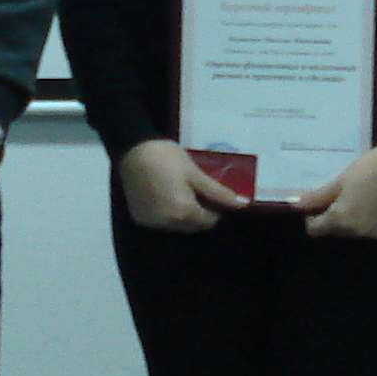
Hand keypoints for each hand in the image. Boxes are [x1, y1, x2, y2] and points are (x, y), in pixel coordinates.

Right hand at [118, 139, 249, 232]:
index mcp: (183, 212)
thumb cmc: (167, 158)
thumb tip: (243, 205)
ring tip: (181, 190)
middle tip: (198, 190)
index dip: (215, 208)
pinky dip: (167, 213)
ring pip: (176, 225)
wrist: (133, 149)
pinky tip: (165, 194)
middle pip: (192, 226)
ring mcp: (151, 222)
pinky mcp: (139, 217)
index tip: (212, 192)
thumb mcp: (195, 173)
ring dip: (183, 214)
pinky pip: (160, 221)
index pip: (209, 221)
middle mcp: (167, 223)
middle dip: (200, 212)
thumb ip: (219, 193)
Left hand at [295, 144, 376, 239]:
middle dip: (333, 218)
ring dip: (352, 221)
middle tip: (340, 196)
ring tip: (358, 198)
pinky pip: (373, 231)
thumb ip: (317, 197)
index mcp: (341, 220)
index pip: (315, 230)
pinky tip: (375, 204)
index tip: (319, 202)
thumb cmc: (368, 168)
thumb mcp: (339, 181)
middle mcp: (358, 233)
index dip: (312, 217)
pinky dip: (370, 222)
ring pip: (354, 233)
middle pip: (335, 232)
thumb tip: (296, 205)